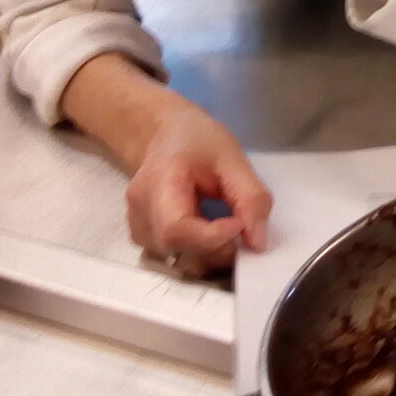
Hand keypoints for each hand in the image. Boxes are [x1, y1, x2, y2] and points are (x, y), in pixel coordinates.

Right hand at [124, 104, 272, 276]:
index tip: (241, 225)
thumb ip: (249, 197)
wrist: (167, 135)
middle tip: (243, 228)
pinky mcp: (145, 239)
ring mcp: (138, 228)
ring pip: (176, 261)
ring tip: (229, 230)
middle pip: (177, 250)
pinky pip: (174, 258)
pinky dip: (199, 254)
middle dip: (218, 249)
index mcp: (157, 183)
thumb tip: (257, 243)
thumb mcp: (232, 157)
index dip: (213, 238)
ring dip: (211, 255)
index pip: (176, 229)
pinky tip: (212, 233)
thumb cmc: (198, 140)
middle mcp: (140, 212)